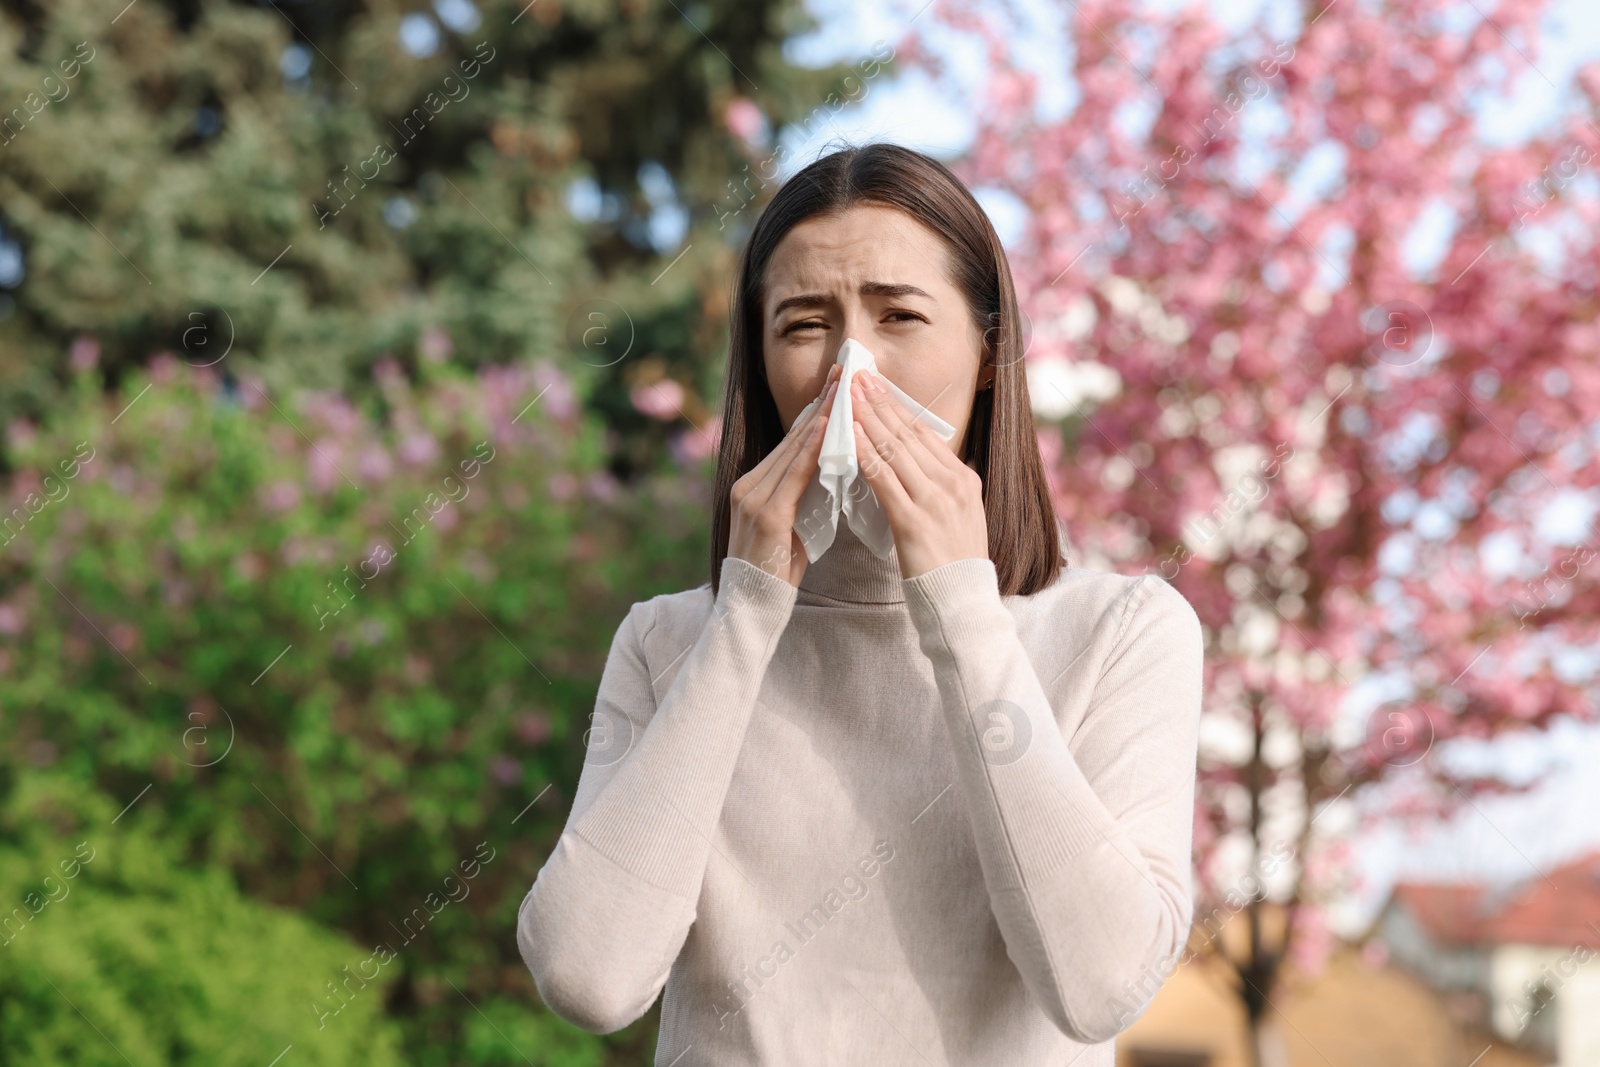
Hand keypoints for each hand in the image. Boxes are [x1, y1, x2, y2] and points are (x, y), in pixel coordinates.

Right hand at [728, 364, 842, 586]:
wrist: (751, 609)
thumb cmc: (778, 571)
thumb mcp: (794, 525)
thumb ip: (806, 496)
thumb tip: (836, 470)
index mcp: (755, 484)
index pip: (792, 441)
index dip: (816, 411)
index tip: (838, 383)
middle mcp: (749, 484)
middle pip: (792, 436)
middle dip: (821, 402)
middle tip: (844, 370)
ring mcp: (752, 497)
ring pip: (793, 449)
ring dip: (821, 417)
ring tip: (843, 388)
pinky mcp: (764, 515)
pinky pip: (794, 476)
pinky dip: (813, 450)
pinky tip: (829, 429)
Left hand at [849, 368, 988, 579]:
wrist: (962, 603)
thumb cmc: (953, 565)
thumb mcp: (959, 516)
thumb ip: (941, 488)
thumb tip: (919, 462)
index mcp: (964, 479)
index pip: (924, 434)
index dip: (897, 407)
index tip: (876, 385)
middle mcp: (952, 484)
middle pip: (908, 434)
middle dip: (879, 402)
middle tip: (857, 377)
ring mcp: (935, 501)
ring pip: (894, 450)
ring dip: (867, 419)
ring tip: (847, 396)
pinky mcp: (914, 522)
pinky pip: (885, 480)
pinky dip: (865, 454)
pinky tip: (849, 437)